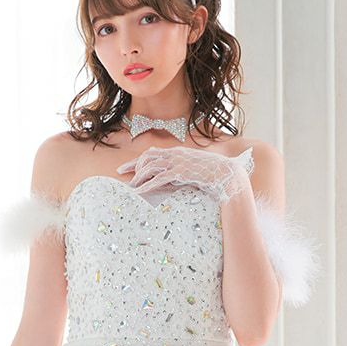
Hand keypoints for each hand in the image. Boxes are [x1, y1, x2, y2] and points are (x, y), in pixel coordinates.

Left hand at [117, 145, 252, 202]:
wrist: (227, 174)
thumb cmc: (214, 174)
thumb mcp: (196, 169)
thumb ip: (183, 171)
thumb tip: (173, 179)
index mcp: (178, 152)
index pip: (152, 153)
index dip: (138, 160)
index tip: (127, 168)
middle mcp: (176, 155)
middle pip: (147, 157)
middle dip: (132, 165)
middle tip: (119, 173)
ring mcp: (177, 163)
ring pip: (150, 168)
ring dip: (139, 177)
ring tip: (131, 187)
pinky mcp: (180, 172)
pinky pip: (158, 179)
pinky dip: (146, 186)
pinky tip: (139, 192)